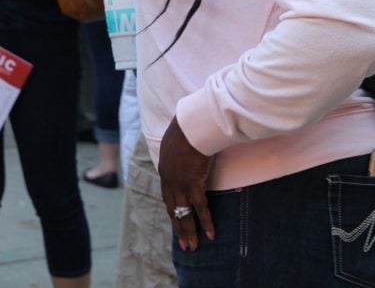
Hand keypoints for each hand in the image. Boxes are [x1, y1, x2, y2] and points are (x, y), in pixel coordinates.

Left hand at [158, 117, 214, 251]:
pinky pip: (200, 208)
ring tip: (192, 247)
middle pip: (173, 209)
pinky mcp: (193, 184)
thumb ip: (179, 150)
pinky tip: (210, 235)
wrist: (190, 127)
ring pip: (184, 213)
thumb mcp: (177, 141)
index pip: (168, 195)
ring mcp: (180, 184)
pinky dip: (205, 222)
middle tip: (183, 243)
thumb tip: (185, 148)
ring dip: (189, 231)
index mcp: (164, 170)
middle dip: (178, 227)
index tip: (176, 220)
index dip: (173, 210)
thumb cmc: (187, 129)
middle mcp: (169, 180)